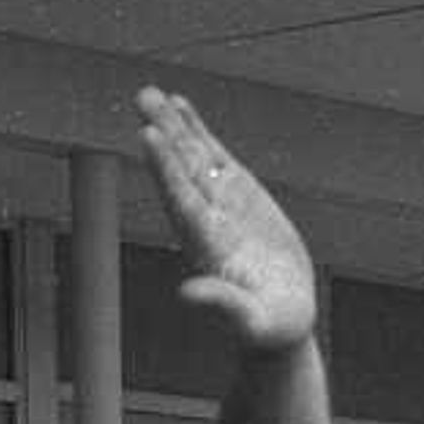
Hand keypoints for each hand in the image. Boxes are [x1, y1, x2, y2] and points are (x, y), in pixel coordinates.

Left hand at [137, 89, 318, 356]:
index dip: (166, 169)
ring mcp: (220, 206)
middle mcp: (207, 221)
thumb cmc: (270, 330)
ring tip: (151, 92)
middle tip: (143, 97)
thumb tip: (186, 294)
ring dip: (172, 126)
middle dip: (164, 135)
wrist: (280, 324)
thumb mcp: (253, 322)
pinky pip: (212, 158)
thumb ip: (222, 306)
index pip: (182, 201)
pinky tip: (180, 107)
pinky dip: (196, 132)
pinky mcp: (238, 197)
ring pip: (192, 158)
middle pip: (181, 171)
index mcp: (208, 247)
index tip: (149, 135)